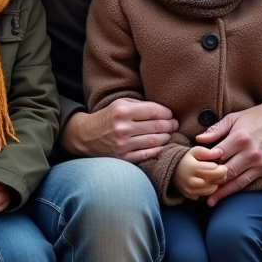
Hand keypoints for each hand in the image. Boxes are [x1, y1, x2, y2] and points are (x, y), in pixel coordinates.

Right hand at [58, 98, 178, 160]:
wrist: (86, 136)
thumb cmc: (108, 117)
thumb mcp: (119, 104)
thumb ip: (140, 105)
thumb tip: (165, 111)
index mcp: (122, 111)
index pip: (154, 111)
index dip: (167, 113)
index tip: (171, 114)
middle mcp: (122, 128)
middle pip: (157, 126)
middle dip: (170, 125)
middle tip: (174, 125)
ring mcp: (122, 145)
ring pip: (154, 141)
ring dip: (166, 138)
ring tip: (168, 134)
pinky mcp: (123, 157)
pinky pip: (146, 154)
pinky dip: (156, 150)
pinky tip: (160, 145)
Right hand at [173, 147, 227, 200]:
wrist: (171, 170)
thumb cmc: (185, 159)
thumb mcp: (195, 151)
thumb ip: (207, 152)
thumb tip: (220, 153)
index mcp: (193, 167)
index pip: (214, 170)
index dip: (222, 168)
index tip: (222, 165)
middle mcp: (192, 181)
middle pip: (214, 180)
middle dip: (221, 176)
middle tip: (222, 171)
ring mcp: (191, 190)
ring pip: (212, 189)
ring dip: (216, 183)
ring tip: (213, 176)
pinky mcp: (191, 196)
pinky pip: (206, 195)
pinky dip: (209, 189)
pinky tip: (207, 182)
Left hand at [194, 90, 261, 204]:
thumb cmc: (254, 117)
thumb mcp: (232, 118)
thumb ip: (215, 130)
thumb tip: (198, 139)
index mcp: (240, 138)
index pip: (218, 156)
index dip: (206, 163)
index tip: (195, 169)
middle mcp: (251, 153)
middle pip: (226, 171)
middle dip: (212, 181)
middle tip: (198, 189)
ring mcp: (260, 163)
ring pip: (237, 181)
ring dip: (222, 191)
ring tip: (209, 201)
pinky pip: (248, 182)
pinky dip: (235, 188)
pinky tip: (226, 194)